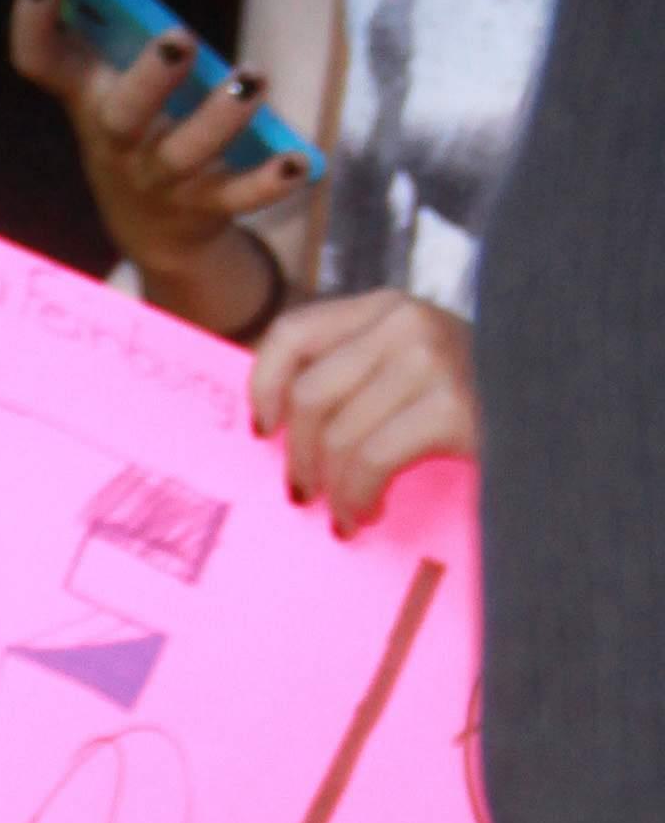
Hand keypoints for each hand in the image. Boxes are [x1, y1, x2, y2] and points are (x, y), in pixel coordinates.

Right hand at [7, 0, 307, 324]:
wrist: (153, 232)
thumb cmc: (134, 132)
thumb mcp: (109, 86)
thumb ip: (105, 32)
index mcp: (90, 100)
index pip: (46, 64)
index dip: (34, 27)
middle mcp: (120, 143)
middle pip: (123, 116)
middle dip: (149, 78)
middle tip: (178, 39)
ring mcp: (163, 180)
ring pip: (186, 153)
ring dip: (219, 118)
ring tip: (252, 79)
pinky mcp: (208, 205)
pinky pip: (240, 196)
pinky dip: (269, 181)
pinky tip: (300, 161)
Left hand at [251, 291, 478, 529]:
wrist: (560, 421)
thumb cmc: (477, 406)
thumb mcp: (410, 373)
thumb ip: (355, 378)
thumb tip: (275, 427)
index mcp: (387, 309)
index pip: (292, 332)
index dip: (262, 385)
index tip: (264, 431)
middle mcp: (406, 322)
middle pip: (308, 396)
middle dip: (298, 458)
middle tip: (306, 495)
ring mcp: (431, 359)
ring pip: (335, 436)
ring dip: (332, 490)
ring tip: (347, 514)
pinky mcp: (451, 406)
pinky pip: (368, 462)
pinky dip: (358, 499)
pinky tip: (369, 514)